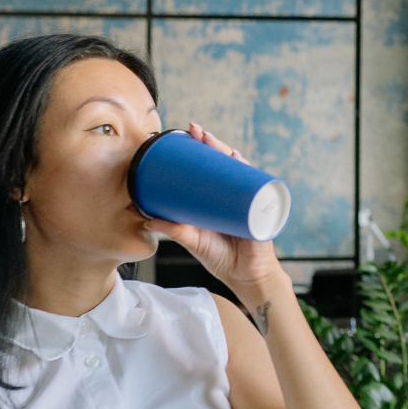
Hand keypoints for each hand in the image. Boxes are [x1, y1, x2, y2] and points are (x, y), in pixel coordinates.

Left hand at [140, 122, 286, 305]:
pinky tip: (240, 160)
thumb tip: (147, 219)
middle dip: (213, 144)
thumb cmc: (222, 258)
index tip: (186, 135)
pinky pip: (257, 186)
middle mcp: (234, 195)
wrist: (246, 277)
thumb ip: (174, 231)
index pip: (211, 167)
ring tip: (215, 143)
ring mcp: (249, 200)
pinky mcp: (259, 211)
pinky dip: (249, 172)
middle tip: (196, 131)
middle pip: (226, 162)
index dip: (200, 150)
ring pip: (240, 169)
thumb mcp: (194, 242)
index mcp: (218, 198)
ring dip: (229, 153)